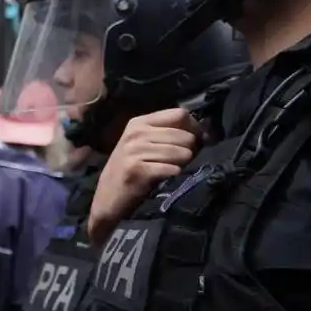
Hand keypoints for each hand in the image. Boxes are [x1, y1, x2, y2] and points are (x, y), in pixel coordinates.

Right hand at [88, 108, 199, 244]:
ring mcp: (135, 151)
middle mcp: (136, 133)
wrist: (108, 197)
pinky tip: (168, 177)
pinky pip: (171, 168)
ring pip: (181, 152)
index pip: (180, 114)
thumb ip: (167, 134)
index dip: (194, 128)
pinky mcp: (137, 170)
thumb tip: (203, 132)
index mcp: (139, 122)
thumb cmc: (131, 169)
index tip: (195, 142)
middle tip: (184, 161)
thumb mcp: (143, 144)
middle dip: (191, 149)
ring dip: (184, 164)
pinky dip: (174, 174)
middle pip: (184, 135)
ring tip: (175, 170)